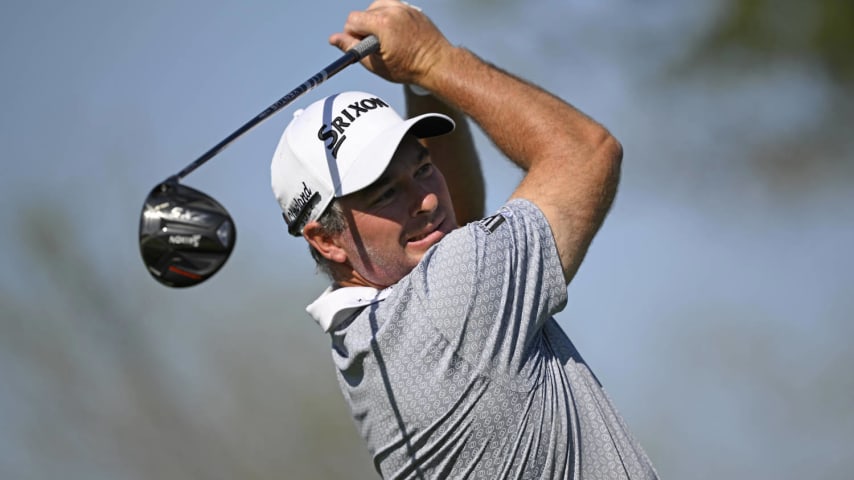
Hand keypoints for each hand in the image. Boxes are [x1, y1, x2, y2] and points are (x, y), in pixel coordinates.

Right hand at [329, 0, 451, 85]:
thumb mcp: (375, 63)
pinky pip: (392, 7)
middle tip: (377, 47)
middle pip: (364, 13)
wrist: (437, 64)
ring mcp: (404, 7)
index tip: (362, 47)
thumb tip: (334, 39)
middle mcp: (393, 10)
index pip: (352, 20)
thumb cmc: (408, 68)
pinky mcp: (412, 9)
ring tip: (386, 39)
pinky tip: (396, 33)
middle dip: (365, 29)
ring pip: (376, 8)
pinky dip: (389, 18)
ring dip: (375, 21)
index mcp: (382, 23)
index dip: (353, 36)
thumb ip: (352, 49)